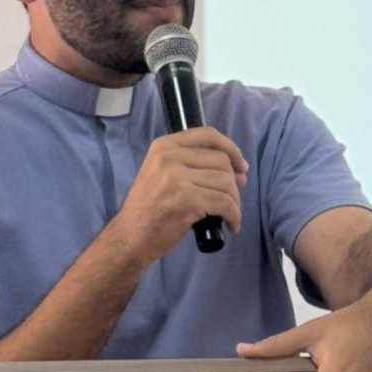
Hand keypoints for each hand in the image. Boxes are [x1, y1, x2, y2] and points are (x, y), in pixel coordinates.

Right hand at [113, 127, 248, 263]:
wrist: (130, 237)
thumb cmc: (150, 208)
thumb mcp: (163, 174)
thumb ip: (194, 166)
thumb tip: (240, 171)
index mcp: (164, 146)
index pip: (208, 135)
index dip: (231, 149)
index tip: (241, 166)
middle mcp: (169, 157)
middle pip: (221, 161)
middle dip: (234, 181)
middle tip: (234, 198)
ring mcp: (177, 178)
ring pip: (225, 182)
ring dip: (235, 201)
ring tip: (230, 214)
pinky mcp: (187, 200)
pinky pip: (224, 203)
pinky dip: (234, 215)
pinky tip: (232, 224)